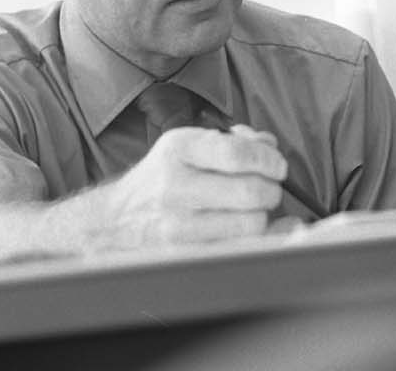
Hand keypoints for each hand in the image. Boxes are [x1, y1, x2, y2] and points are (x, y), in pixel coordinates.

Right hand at [81, 124, 286, 250]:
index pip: (235, 154)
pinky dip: (259, 240)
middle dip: (272, 190)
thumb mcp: (190, 144)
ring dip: (263, 216)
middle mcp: (175, 186)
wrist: (118, 218)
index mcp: (178, 149)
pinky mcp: (185, 253)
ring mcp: (178, 225)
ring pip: (250, 225)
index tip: (277, 166)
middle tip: (270, 188)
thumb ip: (237, 141)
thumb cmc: (164, 176)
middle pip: (250, 192)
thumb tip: (271, 150)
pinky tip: (255, 229)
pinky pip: (239, 249)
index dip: (268, 160)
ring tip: (253, 209)